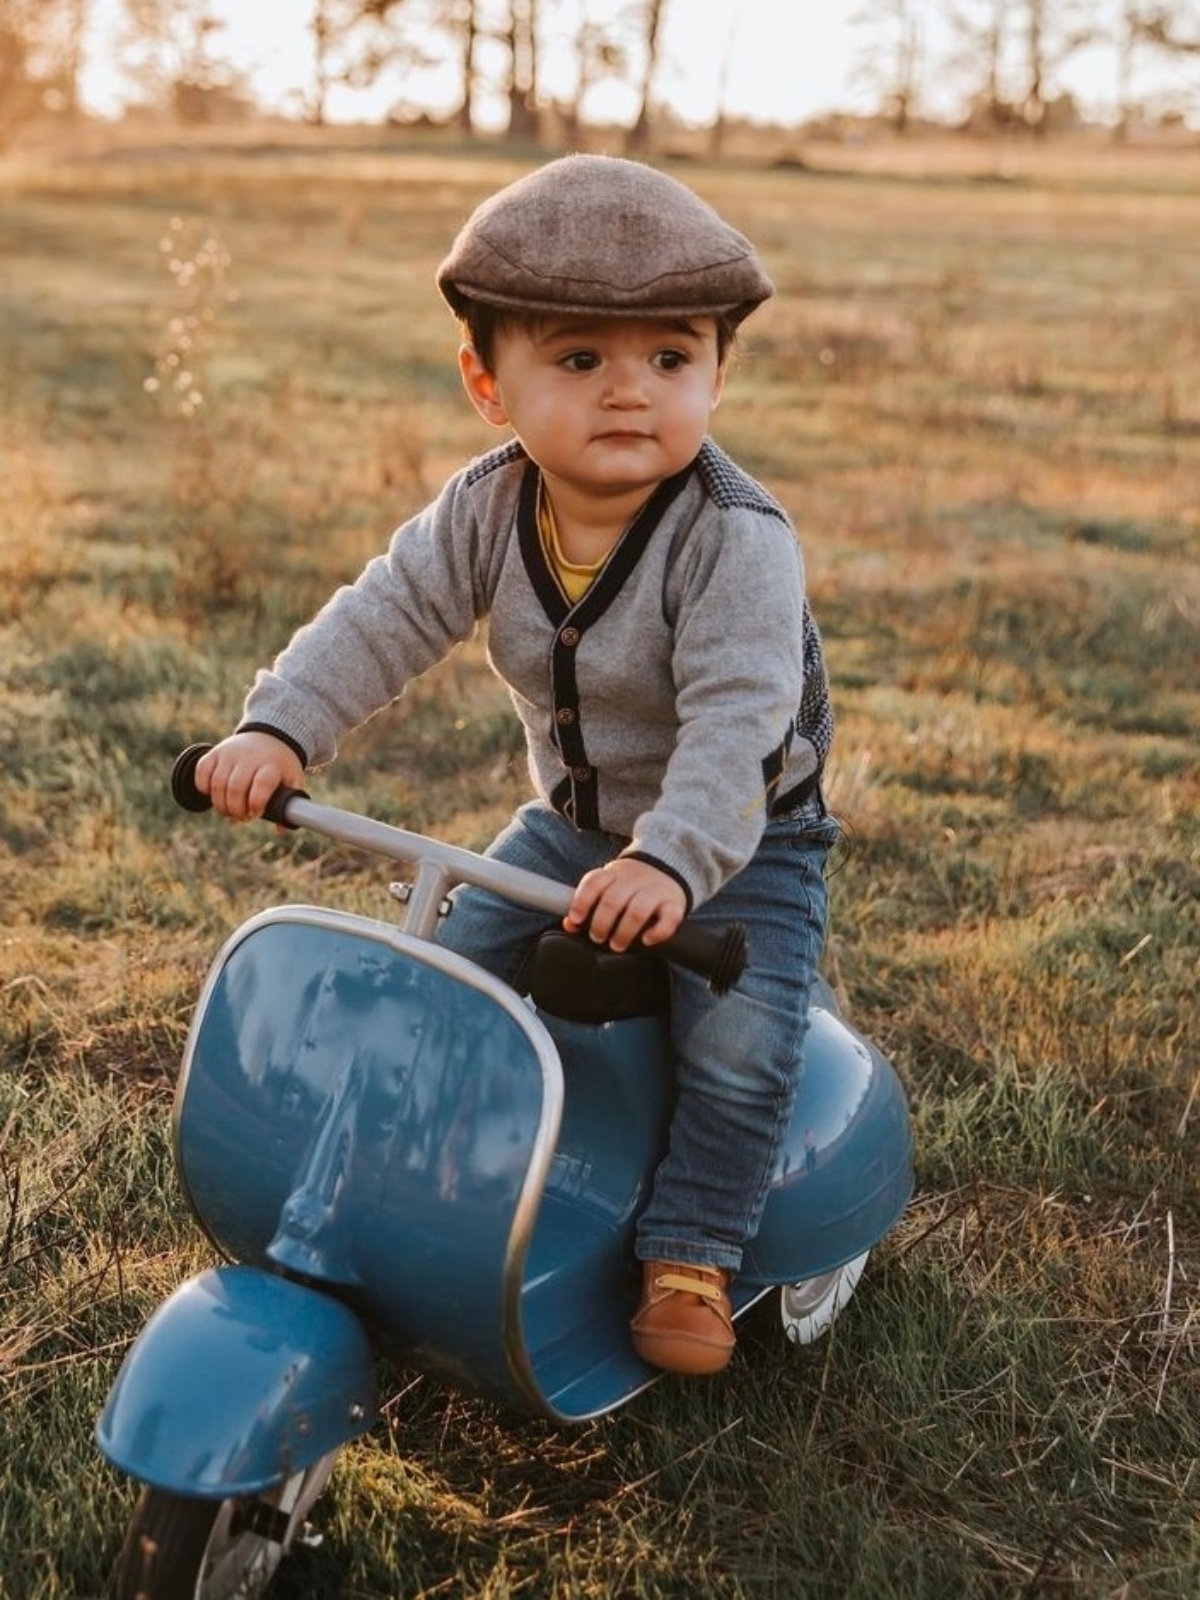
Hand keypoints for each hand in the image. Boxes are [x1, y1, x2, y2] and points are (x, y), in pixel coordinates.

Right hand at [194, 731, 303, 820]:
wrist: (269, 737)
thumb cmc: (280, 766)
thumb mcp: (292, 780)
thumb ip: (289, 805)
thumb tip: (279, 831)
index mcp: (271, 765)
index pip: (262, 784)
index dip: (256, 803)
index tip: (255, 814)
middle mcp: (249, 758)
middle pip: (235, 787)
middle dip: (235, 810)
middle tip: (242, 817)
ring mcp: (230, 754)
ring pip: (217, 783)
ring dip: (220, 805)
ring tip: (230, 812)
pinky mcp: (215, 752)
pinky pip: (201, 771)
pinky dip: (203, 787)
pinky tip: (215, 795)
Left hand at [564, 857, 686, 951]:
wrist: (669, 863)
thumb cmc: (632, 884)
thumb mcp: (609, 885)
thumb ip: (589, 902)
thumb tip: (569, 924)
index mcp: (614, 874)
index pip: (594, 882)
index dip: (582, 901)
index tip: (576, 919)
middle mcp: (634, 879)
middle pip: (613, 900)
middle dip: (601, 923)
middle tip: (597, 937)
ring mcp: (656, 890)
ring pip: (638, 911)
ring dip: (624, 932)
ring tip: (617, 944)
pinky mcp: (674, 903)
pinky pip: (669, 918)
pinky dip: (658, 932)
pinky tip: (647, 940)